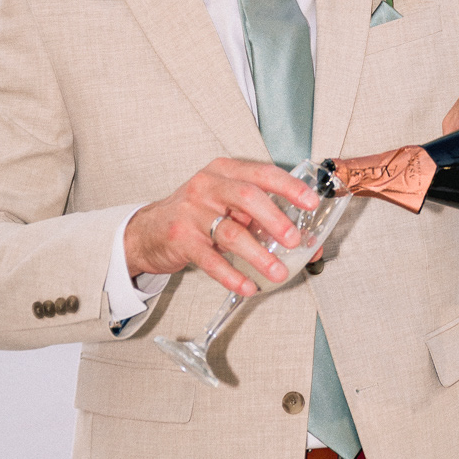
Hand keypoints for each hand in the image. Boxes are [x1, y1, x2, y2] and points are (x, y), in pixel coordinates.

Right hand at [124, 159, 318, 295]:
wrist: (148, 230)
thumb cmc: (196, 214)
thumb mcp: (225, 203)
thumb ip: (260, 216)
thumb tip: (307, 242)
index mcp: (224, 171)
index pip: (262, 173)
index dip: (289, 187)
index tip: (311, 202)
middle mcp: (207, 186)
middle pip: (247, 196)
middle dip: (275, 219)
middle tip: (293, 240)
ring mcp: (192, 212)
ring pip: (231, 232)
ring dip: (258, 255)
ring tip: (277, 272)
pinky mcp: (180, 239)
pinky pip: (211, 260)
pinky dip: (232, 276)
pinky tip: (248, 286)